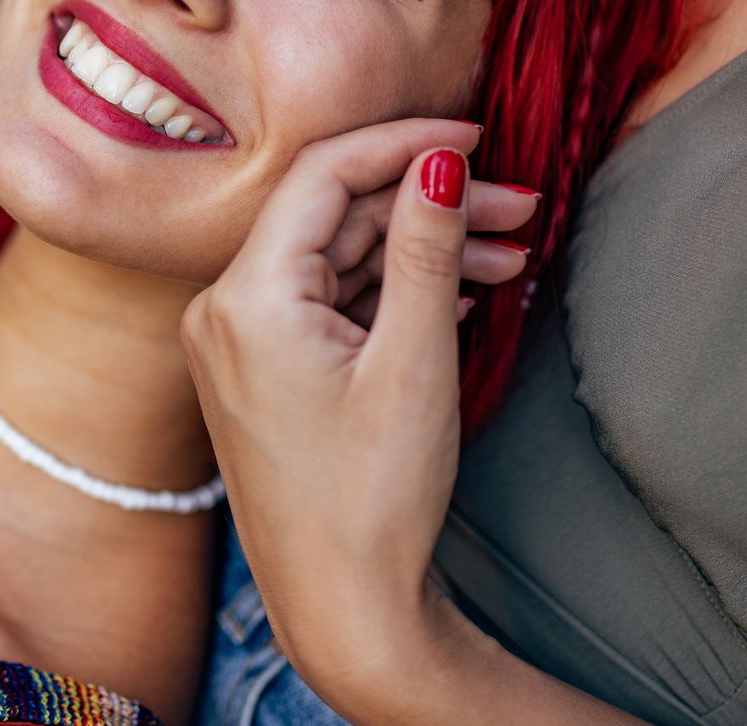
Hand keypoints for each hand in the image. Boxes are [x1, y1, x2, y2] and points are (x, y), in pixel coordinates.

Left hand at [183, 120, 532, 712]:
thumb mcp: (413, 359)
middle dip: (430, 201)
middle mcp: (223, 308)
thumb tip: (442, 159)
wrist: (345, 609)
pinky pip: (328, 302)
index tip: (484, 137)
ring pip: (338, 259)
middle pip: (334, 215)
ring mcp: (238, 342)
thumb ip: (423, 247)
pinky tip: (464, 288)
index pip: (324, 174)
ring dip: (420, 247)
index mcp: (245, 296)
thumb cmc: (375, 496)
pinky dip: (392, 290)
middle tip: (523, 203)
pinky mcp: (261, 371)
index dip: (406, 141)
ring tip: (513, 252)